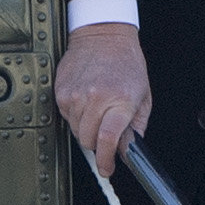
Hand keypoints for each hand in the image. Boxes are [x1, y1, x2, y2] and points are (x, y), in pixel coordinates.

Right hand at [55, 21, 150, 177]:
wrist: (104, 36)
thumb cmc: (127, 64)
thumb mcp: (143, 96)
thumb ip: (135, 126)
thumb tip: (126, 151)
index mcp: (120, 100)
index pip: (108, 140)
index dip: (106, 160)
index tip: (107, 169)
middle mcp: (96, 98)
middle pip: (88, 140)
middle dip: (97, 144)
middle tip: (105, 133)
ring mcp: (75, 95)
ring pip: (75, 131)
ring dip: (86, 129)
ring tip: (98, 111)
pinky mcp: (61, 92)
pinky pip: (66, 117)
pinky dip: (75, 116)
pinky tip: (86, 102)